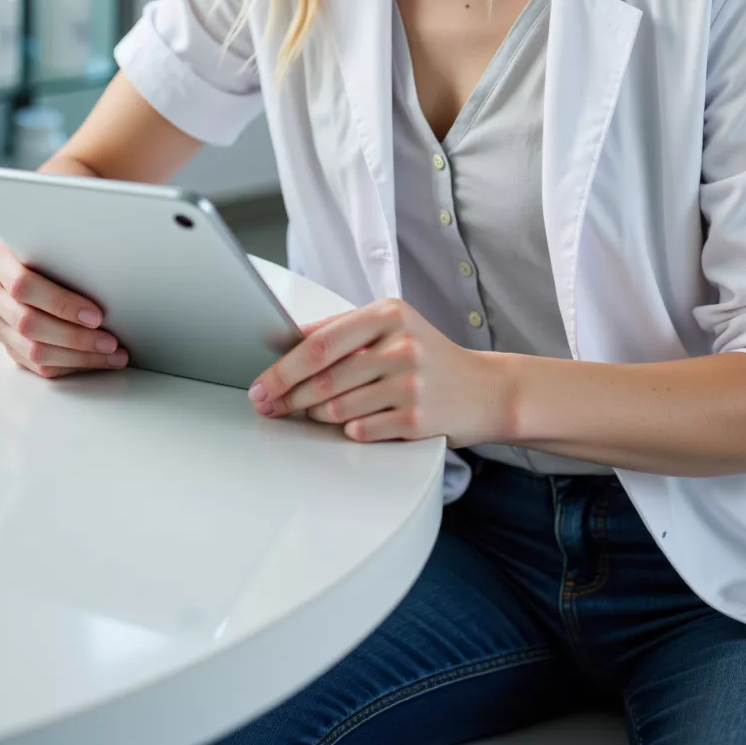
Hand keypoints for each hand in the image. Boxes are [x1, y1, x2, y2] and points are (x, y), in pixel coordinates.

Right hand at [0, 243, 129, 378]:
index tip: (97, 315)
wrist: (37, 258)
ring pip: (34, 351)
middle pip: (29, 324)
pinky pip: (38, 366)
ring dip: (78, 357)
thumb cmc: (55, 247)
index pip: (24, 286)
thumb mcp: (56, 241)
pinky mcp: (9, 344)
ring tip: (113, 355)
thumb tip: (111, 272)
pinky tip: (97, 361)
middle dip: (75, 337)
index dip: (61, 304)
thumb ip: (68, 254)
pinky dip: (71, 366)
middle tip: (110, 341)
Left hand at [248, 297, 511, 447]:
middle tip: (269, 406)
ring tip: (315, 412)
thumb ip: (343, 330)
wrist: (484, 390)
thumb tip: (288, 340)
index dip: (283, 367)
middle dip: (287, 397)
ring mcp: (410, 383)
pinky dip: (349, 429)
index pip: (320, 343)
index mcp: (389, 314)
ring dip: (317, 415)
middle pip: (323, 379)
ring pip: (337, 408)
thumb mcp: (394, 327)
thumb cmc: (429, 357)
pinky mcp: (416, 419)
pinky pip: (361, 430)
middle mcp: (400, 345)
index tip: (261, 384)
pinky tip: (356, 421)